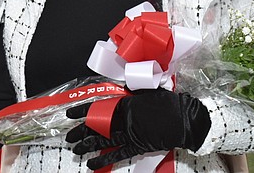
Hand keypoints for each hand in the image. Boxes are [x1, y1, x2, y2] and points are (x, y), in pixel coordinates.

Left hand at [65, 89, 210, 169]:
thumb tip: (122, 87)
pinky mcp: (137, 146)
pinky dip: (104, 160)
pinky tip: (92, 164)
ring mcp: (130, 134)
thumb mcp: (146, 91)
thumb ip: (131, 91)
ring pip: (103, 141)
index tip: (70, 114)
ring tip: (76, 150)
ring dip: (88, 146)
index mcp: (124, 103)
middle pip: (97, 126)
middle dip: (81, 131)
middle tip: (69, 136)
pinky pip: (117, 155)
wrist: (184, 118)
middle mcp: (124, 119)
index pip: (97, 107)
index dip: (82, 111)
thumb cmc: (168, 102)